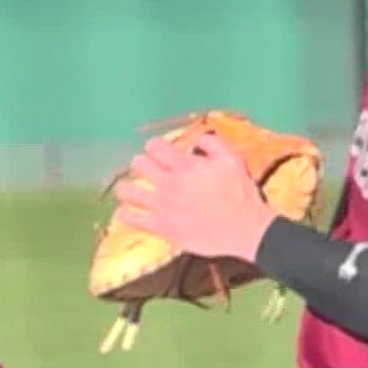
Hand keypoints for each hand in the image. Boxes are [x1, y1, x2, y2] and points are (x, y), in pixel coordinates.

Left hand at [111, 131, 278, 262]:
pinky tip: (123, 212)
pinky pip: (133, 219)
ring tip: (126, 189)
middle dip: (140, 163)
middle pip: (140, 165)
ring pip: (129, 192)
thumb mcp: (233, 159)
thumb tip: (195, 138)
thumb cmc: (241, 193)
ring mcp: (163, 206)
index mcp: (185, 165)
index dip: (153, 146)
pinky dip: (125, 214)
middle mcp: (169, 183)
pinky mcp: (162, 227)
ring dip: (126, 188)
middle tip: (143, 167)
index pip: (156, 147)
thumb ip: (212, 144)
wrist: (244, 229)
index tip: (155, 150)